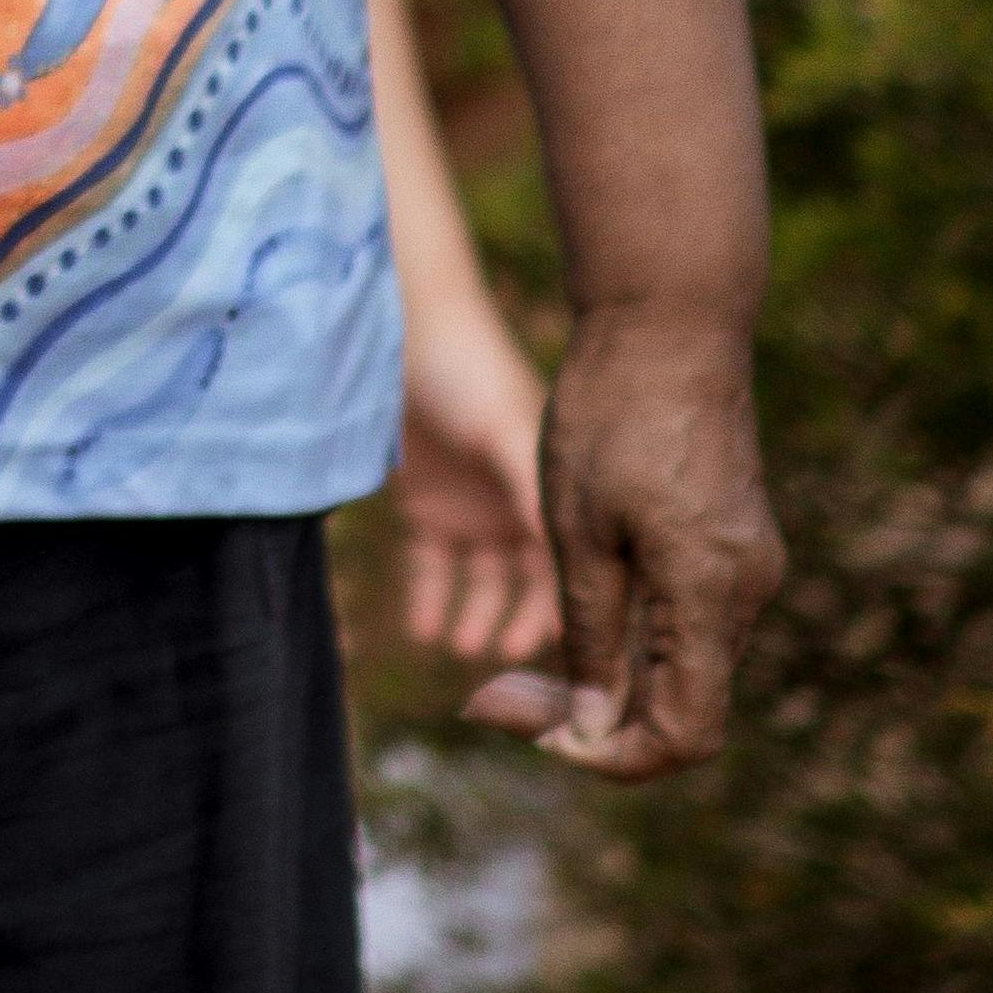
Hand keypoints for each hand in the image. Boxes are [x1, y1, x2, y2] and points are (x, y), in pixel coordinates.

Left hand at [396, 282, 564, 668]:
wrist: (407, 323)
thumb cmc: (474, 375)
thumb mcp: (515, 443)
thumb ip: (539, 512)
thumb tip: (573, 596)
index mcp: (563, 498)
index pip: (585, 580)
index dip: (583, 623)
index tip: (576, 669)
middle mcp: (526, 512)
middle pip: (537, 591)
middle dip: (527, 628)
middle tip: (509, 661)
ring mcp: (479, 510)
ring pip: (486, 586)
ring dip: (478, 620)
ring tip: (463, 647)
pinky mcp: (430, 505)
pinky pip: (432, 567)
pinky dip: (428, 600)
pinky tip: (422, 632)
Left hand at [466, 294, 778, 776]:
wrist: (666, 319)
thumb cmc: (610, 412)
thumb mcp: (577, 528)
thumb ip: (591, 634)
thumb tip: (587, 729)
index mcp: (713, 597)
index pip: (685, 735)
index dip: (608, 755)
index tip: (526, 731)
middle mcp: (746, 594)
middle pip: (679, 708)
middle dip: (585, 721)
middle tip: (489, 698)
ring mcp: (744, 567)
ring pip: (678, 666)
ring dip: (602, 682)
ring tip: (509, 666)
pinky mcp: (728, 542)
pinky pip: (683, 621)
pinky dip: (626, 639)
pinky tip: (562, 619)